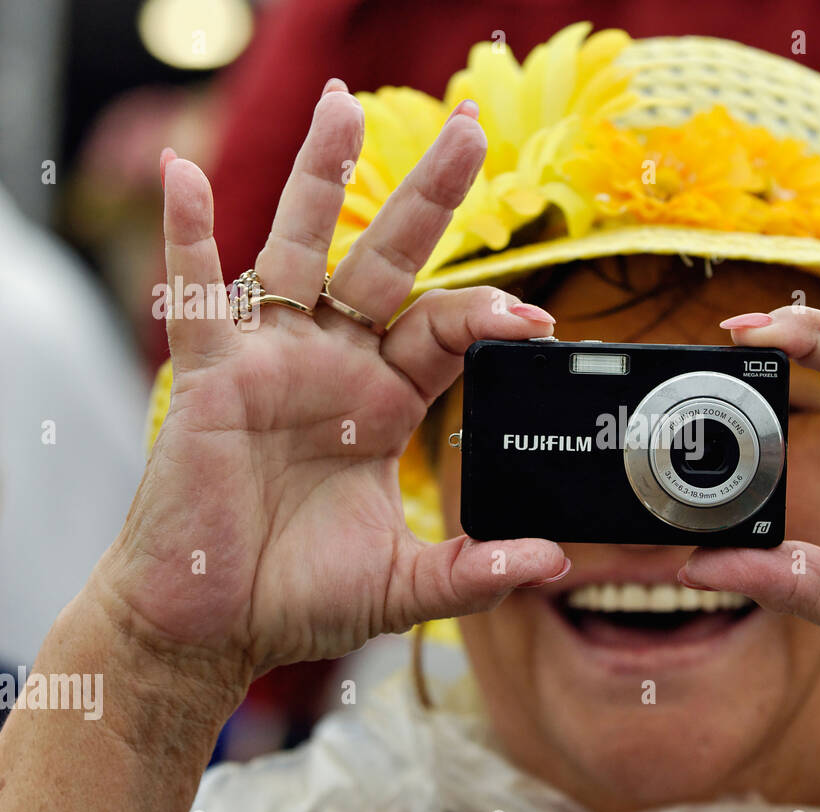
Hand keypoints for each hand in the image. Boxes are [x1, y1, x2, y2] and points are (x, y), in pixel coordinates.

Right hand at [96, 82, 567, 689]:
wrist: (215, 620)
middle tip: (470, 127)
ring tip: (342, 104)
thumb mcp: (402, 584)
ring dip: (320, 177)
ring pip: (303, 249)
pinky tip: (190, 176)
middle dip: (429, 196)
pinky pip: (198, 295)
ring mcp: (274, 359)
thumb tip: (551, 563)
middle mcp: (336, 364)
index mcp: (386, 400)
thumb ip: (473, 570)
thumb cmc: (299, 594)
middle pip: (389, 260)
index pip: (446, 328)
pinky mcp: (211, 374)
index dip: (488, 312)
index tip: (534, 320)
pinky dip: (190, 236)